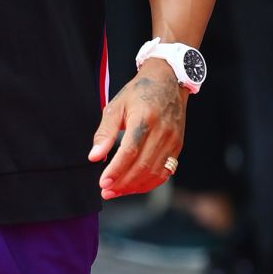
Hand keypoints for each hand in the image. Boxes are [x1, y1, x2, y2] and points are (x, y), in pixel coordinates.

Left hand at [88, 60, 187, 199]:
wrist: (169, 81)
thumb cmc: (139, 92)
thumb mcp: (116, 106)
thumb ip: (105, 132)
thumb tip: (94, 156)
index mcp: (144, 119)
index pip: (129, 152)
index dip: (116, 170)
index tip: (103, 183)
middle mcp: (162, 131)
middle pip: (142, 166)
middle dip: (122, 183)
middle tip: (106, 191)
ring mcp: (173, 140)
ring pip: (154, 173)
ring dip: (134, 187)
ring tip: (116, 192)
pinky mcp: (177, 146)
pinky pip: (164, 172)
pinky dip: (149, 183)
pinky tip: (134, 186)